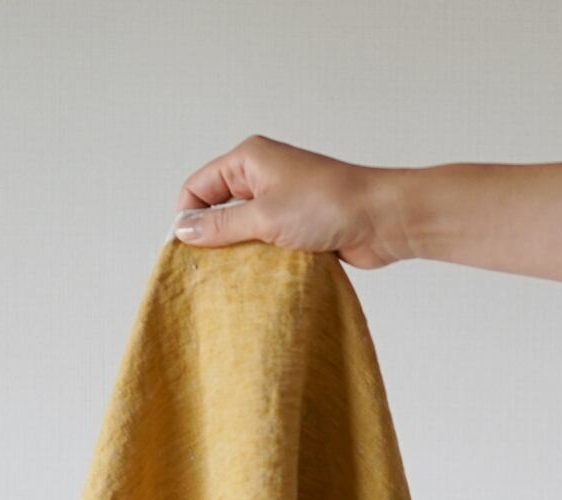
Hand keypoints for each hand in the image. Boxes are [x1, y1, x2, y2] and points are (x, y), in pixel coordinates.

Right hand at [173, 134, 407, 268]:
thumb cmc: (327, 205)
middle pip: (218, 209)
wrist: (379, 220)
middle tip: (206, 271)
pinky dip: (259, 260)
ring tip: (232, 277)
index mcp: (248, 160)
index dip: (187, 218)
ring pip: (241, 230)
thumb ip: (221, 226)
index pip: (199, 187)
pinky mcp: (295, 225)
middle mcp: (261, 176)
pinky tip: (256, 278)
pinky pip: (264, 243)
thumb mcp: (264, 217)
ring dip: (237, 253)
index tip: (185, 253)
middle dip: (211, 238)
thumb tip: (182, 230)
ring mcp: (279, 201)